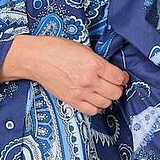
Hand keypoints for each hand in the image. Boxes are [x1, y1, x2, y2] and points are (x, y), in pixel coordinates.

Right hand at [0, 35, 128, 114]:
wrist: (36, 58)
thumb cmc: (56, 49)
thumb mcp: (83, 48)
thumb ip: (98, 61)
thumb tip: (109, 71)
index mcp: (94, 64)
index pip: (119, 78)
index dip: (123, 78)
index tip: (121, 77)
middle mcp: (89, 80)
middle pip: (115, 93)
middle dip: (117, 88)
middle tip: (113, 84)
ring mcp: (80, 92)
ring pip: (106, 103)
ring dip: (107, 98)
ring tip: (103, 91)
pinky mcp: (71, 101)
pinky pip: (92, 111)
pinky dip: (96, 107)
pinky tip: (94, 99)